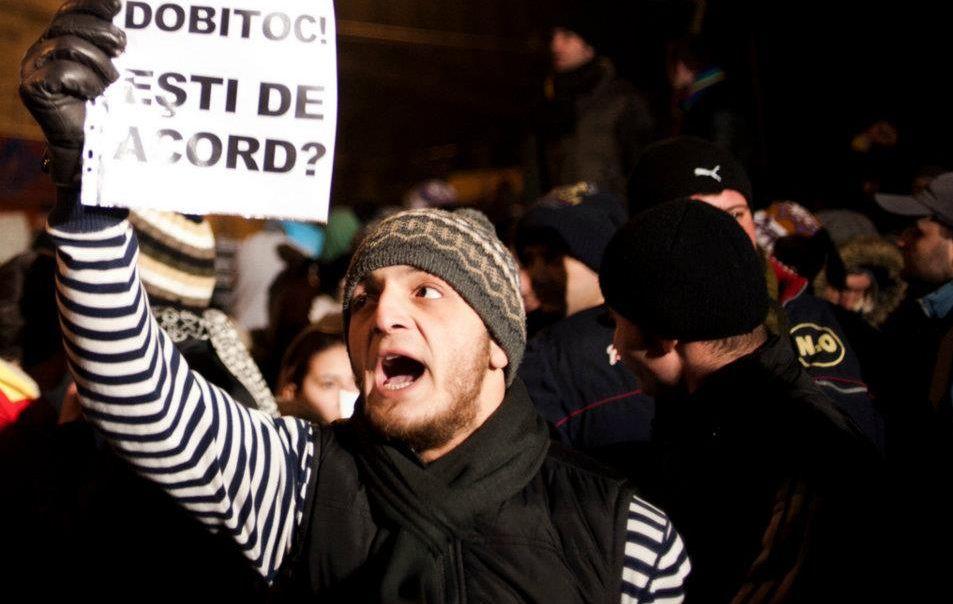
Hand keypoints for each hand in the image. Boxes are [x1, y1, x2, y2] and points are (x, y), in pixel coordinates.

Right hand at [19, 0, 125, 188]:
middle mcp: (42, 53)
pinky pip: (62, 71)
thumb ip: (115, 47)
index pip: (72, 12)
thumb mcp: (120, 73)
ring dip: (99, 66)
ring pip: (67, 46)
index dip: (92, 5)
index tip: (118, 3)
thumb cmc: (115, 113)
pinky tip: (94, 97)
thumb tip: (124, 12)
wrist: (101, 154)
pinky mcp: (33, 90)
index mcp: (60, 43)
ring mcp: (33, 70)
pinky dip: (86, 82)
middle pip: (68, 23)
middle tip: (121, 49)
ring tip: (109, 85)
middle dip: (101, 33)